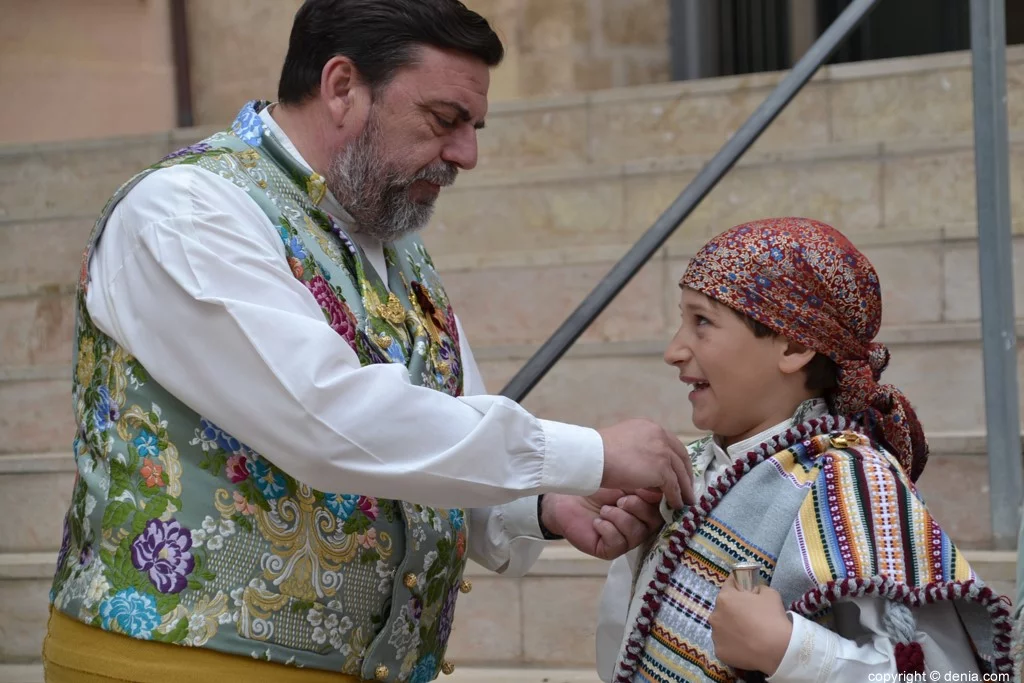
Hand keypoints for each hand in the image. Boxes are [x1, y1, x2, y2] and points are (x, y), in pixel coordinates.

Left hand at [541, 489, 663, 559]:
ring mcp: (626, 541)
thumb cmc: (597, 489)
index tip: (642, 490)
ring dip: (619, 517)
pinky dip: (606, 528)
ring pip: (636, 534)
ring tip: (604, 510)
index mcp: (647, 511)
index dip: (655, 501)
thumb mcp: (624, 483)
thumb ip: (645, 488)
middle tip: (620, 500)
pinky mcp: (610, 551)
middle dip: (637, 508)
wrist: (569, 498)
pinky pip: (618, 543)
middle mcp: (640, 528)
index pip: (663, 511)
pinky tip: (597, 522)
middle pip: (654, 523)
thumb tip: (663, 490)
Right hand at [597, 419, 694, 508]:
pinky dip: (676, 497)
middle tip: (688, 488)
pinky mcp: (662, 469)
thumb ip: (639, 450)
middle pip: (681, 457)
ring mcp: (663, 452)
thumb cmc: (599, 451)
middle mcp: (660, 435)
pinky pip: (674, 487)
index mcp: (650, 427)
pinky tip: (675, 505)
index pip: (671, 444)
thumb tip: (647, 466)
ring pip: (680, 473)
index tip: (679, 471)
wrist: (592, 456)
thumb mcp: (624, 443)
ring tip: (686, 501)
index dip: (677, 459)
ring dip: (684, 488)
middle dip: (686, 474)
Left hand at [709, 573, 791, 674]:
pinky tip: (745, 646)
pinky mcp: (719, 652)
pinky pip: (724, 644)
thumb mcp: (770, 594)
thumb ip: (758, 588)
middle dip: (734, 609)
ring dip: (731, 628)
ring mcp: (715, 635)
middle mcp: (715, 615)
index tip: (744, 591)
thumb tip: (754, 591)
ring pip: (722, 627)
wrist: (777, 650)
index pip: (729, 586)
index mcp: (725, 598)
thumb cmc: (772, 619)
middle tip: (749, 616)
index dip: (738, 587)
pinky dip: (732, 644)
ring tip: (747, 634)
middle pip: (723, 608)